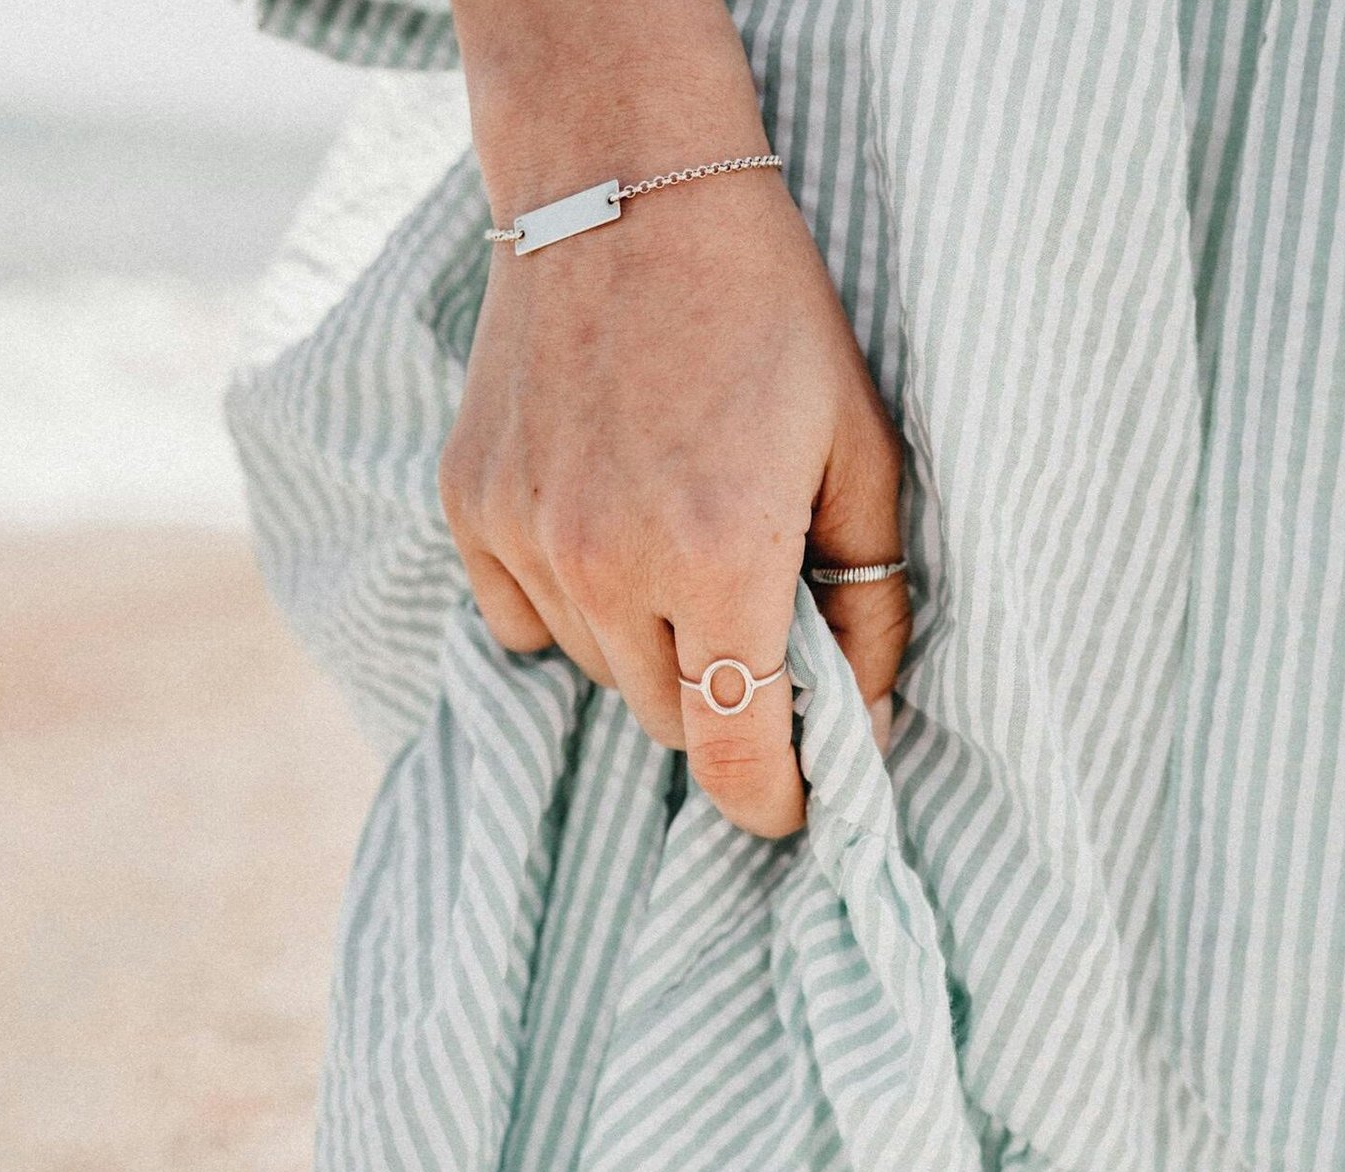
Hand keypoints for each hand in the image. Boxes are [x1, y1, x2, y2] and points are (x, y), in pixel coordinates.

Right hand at [439, 0, 908, 836]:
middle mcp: (607, 563)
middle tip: (752, 624)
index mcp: (718, 554)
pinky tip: (608, 531)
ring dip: (652, 650)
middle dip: (724, 703)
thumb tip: (866, 718)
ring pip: (602, 676)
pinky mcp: (472, 508)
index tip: (793, 807)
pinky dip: (575, 609)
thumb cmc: (768, 317)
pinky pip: (525, 623)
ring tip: (679, 548)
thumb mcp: (863, 452)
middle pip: (670, 721)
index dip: (772, 801)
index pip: (734, 751)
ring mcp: (525, 537)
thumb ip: (872, 601)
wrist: (625, 190)